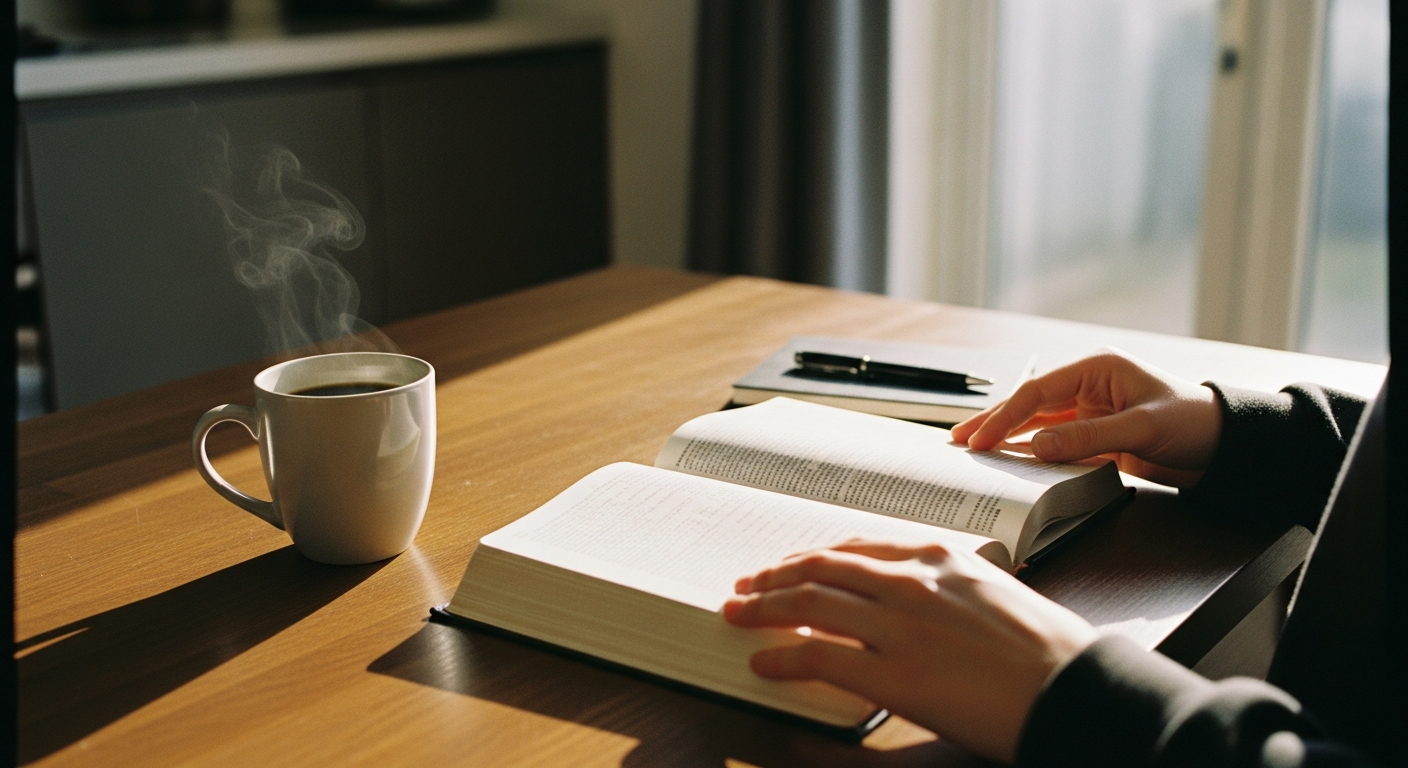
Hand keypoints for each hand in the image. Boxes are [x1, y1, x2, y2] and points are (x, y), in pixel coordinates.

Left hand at [723, 540, 1098, 763]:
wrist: (1078, 689)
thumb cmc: (1047, 650)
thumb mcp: (992, 594)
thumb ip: (945, 587)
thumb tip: (906, 601)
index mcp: (939, 556)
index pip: (856, 545)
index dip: (812, 554)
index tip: (789, 562)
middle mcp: (913, 581)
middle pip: (821, 567)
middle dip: (774, 575)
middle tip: (745, 584)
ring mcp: (901, 625)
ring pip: (809, 603)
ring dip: (762, 607)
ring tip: (737, 613)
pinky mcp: (896, 674)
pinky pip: (818, 657)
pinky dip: (782, 656)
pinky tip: (763, 661)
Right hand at [950, 348, 1221, 487]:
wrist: (1226, 447)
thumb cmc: (1194, 423)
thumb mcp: (1142, 428)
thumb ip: (1088, 437)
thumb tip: (1037, 447)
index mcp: (1096, 369)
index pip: (1037, 391)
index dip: (1006, 416)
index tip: (981, 439)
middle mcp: (1088, 387)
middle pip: (1029, 405)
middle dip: (994, 422)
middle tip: (959, 441)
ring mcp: (1091, 413)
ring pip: (1037, 425)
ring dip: (1007, 438)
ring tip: (973, 449)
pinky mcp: (1097, 437)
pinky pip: (1055, 444)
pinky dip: (1031, 453)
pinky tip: (1010, 461)